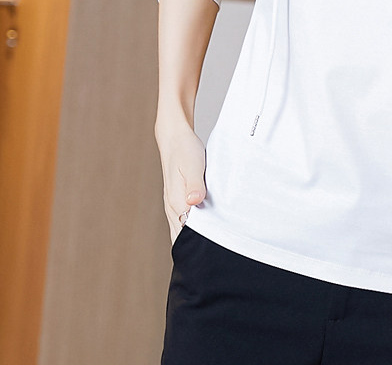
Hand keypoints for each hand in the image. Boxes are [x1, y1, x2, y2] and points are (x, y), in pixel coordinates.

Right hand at [155, 124, 206, 244]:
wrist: (175, 138)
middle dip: (196, 248)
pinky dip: (194, 228)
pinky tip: (206, 229)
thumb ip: (194, 185)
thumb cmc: (184, 151)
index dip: (197, 246)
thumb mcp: (193, 165)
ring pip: (182, 231)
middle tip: (216, 256)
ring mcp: (175, 205)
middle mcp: (173, 208)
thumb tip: (194, 202)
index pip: (185, 235)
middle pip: (182, 238)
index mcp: (176, 203)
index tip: (212, 253)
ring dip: (195, 239)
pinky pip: (185, 221)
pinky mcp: (180, 200)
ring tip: (212, 249)